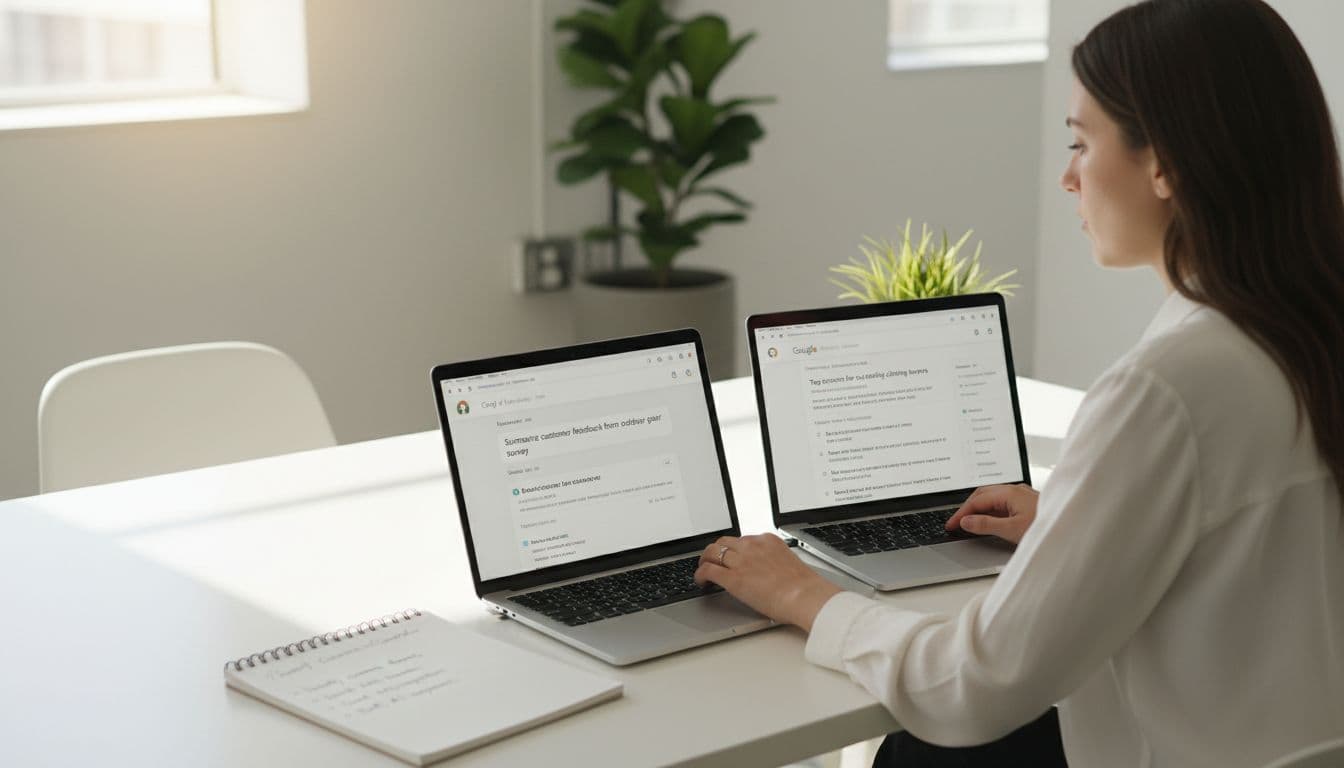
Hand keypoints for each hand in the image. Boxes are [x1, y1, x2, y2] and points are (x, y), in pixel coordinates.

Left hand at [693, 534, 841, 631]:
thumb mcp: (787, 563)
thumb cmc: (803, 587)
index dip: (733, 549)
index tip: (731, 555)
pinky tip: (700, 581)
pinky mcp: (733, 578)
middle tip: (711, 560)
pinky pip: (708, 570)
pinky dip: (700, 574)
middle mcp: (752, 546)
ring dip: (705, 560)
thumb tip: (766, 570)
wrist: (805, 596)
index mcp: (767, 540)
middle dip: (715, 551)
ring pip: (712, 552)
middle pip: (724, 542)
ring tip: (703, 569)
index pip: (742, 539)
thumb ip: (773, 561)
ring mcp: (741, 560)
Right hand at [945, 484, 1039, 543]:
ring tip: (968, 523)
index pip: (977, 500)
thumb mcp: (1012, 530)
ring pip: (992, 498)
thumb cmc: (1048, 526)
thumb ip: (987, 525)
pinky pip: (1002, 503)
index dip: (961, 513)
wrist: (1074, 526)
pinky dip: (990, 511)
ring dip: (978, 509)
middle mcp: (1015, 490)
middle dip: (967, 508)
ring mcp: (1021, 496)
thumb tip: (967, 521)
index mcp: (1009, 493)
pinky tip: (989, 520)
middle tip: (955, 523)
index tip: (951, 525)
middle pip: (982, 495)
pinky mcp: (1027, 503)